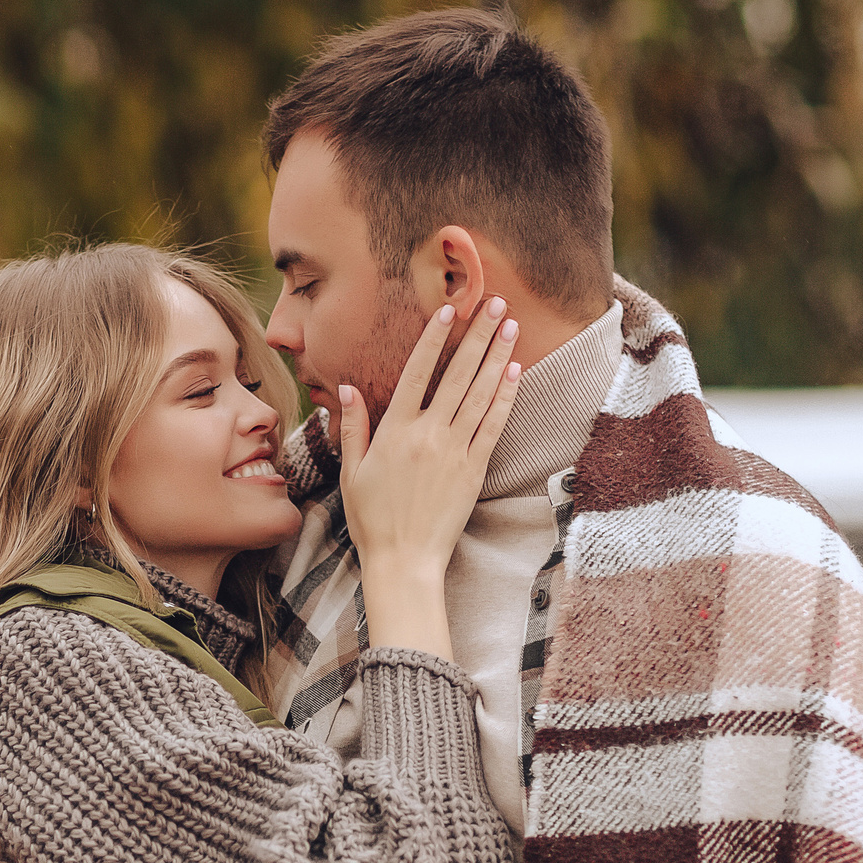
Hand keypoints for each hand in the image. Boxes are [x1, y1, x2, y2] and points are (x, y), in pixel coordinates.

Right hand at [336, 298, 523, 658]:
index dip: (434, 337)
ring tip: (511, 324)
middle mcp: (427, 434)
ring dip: (497, 355)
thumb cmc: (372, 519)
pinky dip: (505, 396)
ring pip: (479, 393)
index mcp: (394, 431)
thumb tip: (348, 387)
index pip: (416, 372)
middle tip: (494, 301)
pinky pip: (493, 425)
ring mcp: (454, 451)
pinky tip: (515, 371)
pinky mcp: (474, 470)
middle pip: (456, 373)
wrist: (404, 561)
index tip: (449, 309)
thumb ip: (354, 426)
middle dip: (477, 334)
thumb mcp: (352, 471)